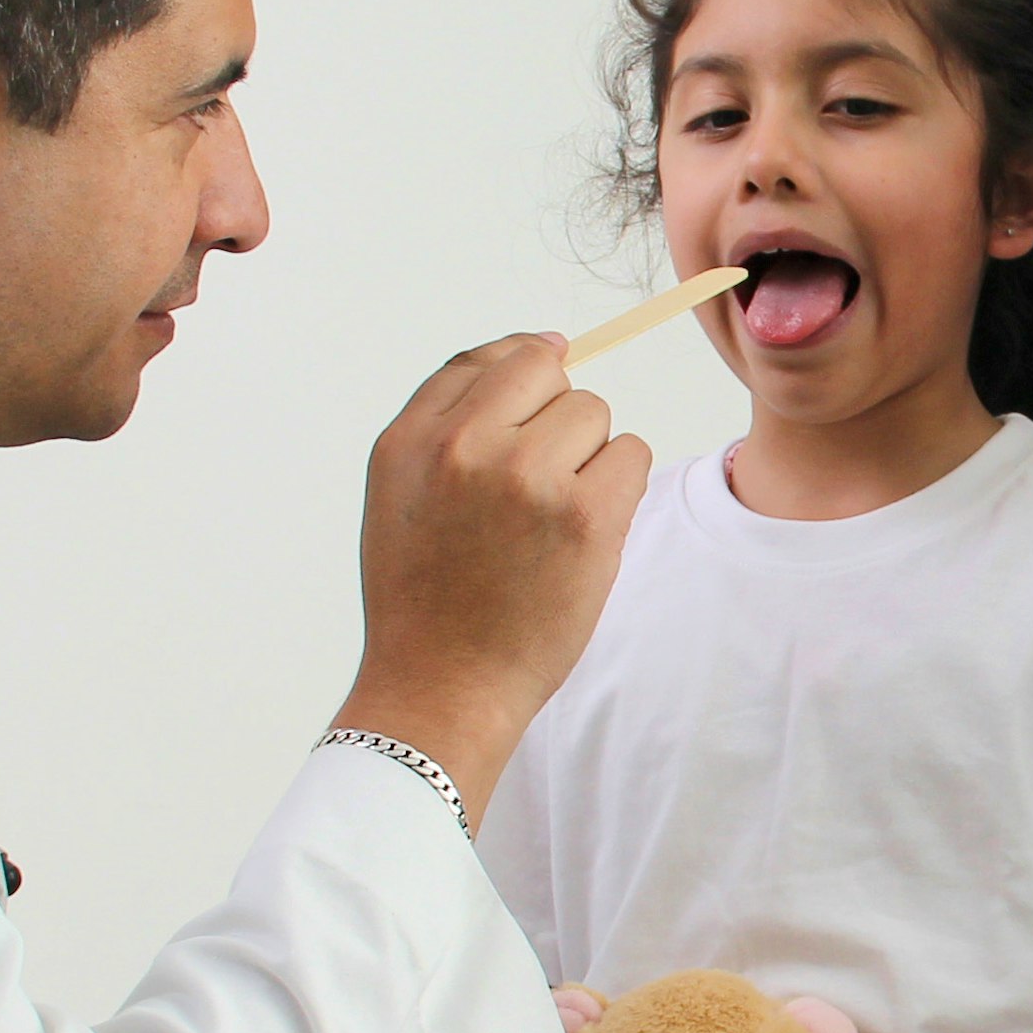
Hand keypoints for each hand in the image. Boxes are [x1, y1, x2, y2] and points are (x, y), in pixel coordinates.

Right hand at [337, 335, 649, 819]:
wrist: (444, 686)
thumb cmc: (428, 596)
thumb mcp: (401, 493)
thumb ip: (451, 416)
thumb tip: (547, 345)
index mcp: (411, 438)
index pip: (485, 359)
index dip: (521, 379)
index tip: (529, 418)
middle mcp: (464, 446)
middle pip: (547, 376)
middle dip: (553, 422)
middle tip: (531, 492)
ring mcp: (525, 477)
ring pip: (594, 414)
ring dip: (587, 458)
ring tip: (549, 522)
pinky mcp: (584, 515)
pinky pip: (631, 454)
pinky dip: (619, 490)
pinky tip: (583, 534)